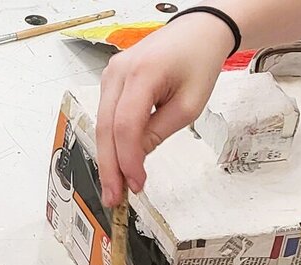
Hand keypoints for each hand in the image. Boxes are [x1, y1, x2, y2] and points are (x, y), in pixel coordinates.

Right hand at [95, 14, 234, 205]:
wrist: (197, 31)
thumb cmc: (198, 61)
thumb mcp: (189, 104)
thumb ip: (159, 132)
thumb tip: (134, 159)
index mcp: (143, 73)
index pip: (125, 126)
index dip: (127, 159)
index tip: (135, 184)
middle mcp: (118, 73)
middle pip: (105, 128)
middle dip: (109, 166)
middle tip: (113, 196)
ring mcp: (110, 75)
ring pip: (101, 125)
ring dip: (108, 157)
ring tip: (116, 185)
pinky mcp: (110, 81)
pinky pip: (106, 116)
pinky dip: (112, 141)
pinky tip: (118, 161)